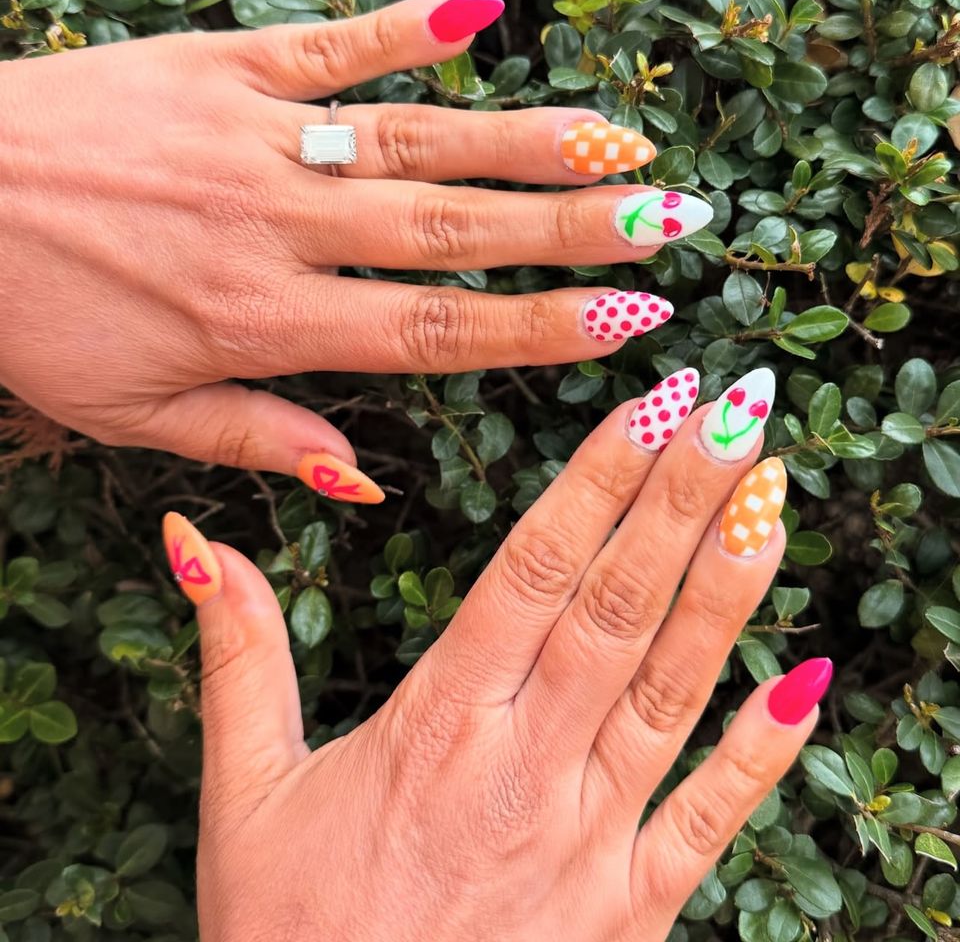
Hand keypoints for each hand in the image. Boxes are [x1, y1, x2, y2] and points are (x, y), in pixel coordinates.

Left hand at [0, 0, 713, 499]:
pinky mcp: (216, 64)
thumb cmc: (31, 319)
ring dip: (522, 140)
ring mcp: (250, 136)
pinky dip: (402, 26)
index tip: (629, 321)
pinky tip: (482, 11)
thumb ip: (259, 440)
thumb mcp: (137, 416)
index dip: (538, 328)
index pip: (432, 333)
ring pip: (412, 138)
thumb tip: (360, 478)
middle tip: (669, 217)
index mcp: (264, 323)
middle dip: (570, 227)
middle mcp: (277, 226)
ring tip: (617, 140)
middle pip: (452, 230)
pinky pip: (325, 45)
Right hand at [162, 367, 829, 941]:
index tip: (647, 407)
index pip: (533, 571)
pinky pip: (711, 818)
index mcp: (439, 726)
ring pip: (673, 689)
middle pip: (616, 606)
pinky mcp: (629, 908)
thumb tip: (195, 537)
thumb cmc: (287, 933)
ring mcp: (589, 840)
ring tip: (769, 495)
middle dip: (681, 498)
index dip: (597, 481)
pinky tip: (808, 677)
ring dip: (728, 587)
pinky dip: (763, 749)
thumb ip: (238, 654)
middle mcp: (527, 767)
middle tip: (733, 411)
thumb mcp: (244, 792)